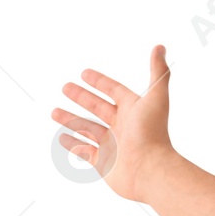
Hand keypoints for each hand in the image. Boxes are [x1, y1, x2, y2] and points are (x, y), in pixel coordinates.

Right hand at [52, 45, 179, 202]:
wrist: (149, 170)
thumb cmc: (152, 132)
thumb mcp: (155, 96)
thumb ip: (158, 71)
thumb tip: (160, 46)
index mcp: (134, 109)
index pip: (114, 90)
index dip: (100, 82)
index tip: (84, 72)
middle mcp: (123, 126)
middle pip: (98, 107)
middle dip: (82, 97)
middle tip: (65, 87)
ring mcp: (112, 144)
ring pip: (87, 128)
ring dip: (71, 119)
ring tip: (54, 112)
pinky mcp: (103, 162)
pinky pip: (83, 151)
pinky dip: (72, 144)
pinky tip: (61, 137)